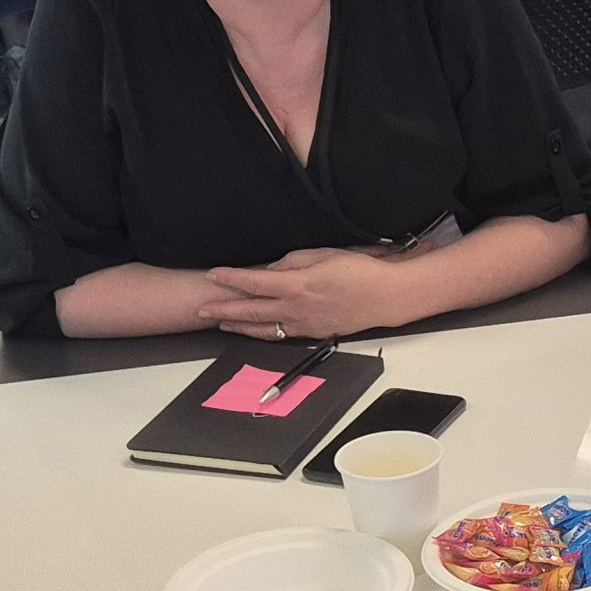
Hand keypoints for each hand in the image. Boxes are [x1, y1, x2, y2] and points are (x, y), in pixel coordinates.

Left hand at [197, 247, 409, 340]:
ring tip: (221, 322)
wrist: (387, 296)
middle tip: (202, 309)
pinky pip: (281, 334)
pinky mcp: (315, 332)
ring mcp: (305, 324)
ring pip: (263, 327)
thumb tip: (271, 270)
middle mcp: (296, 308)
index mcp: (297, 285)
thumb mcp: (324, 255)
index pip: (253, 282)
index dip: (230, 278)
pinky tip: (254, 330)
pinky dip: (263, 332)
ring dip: (239, 325)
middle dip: (224, 308)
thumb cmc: (361, 272)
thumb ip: (292, 262)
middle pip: (251, 309)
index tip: (213, 275)